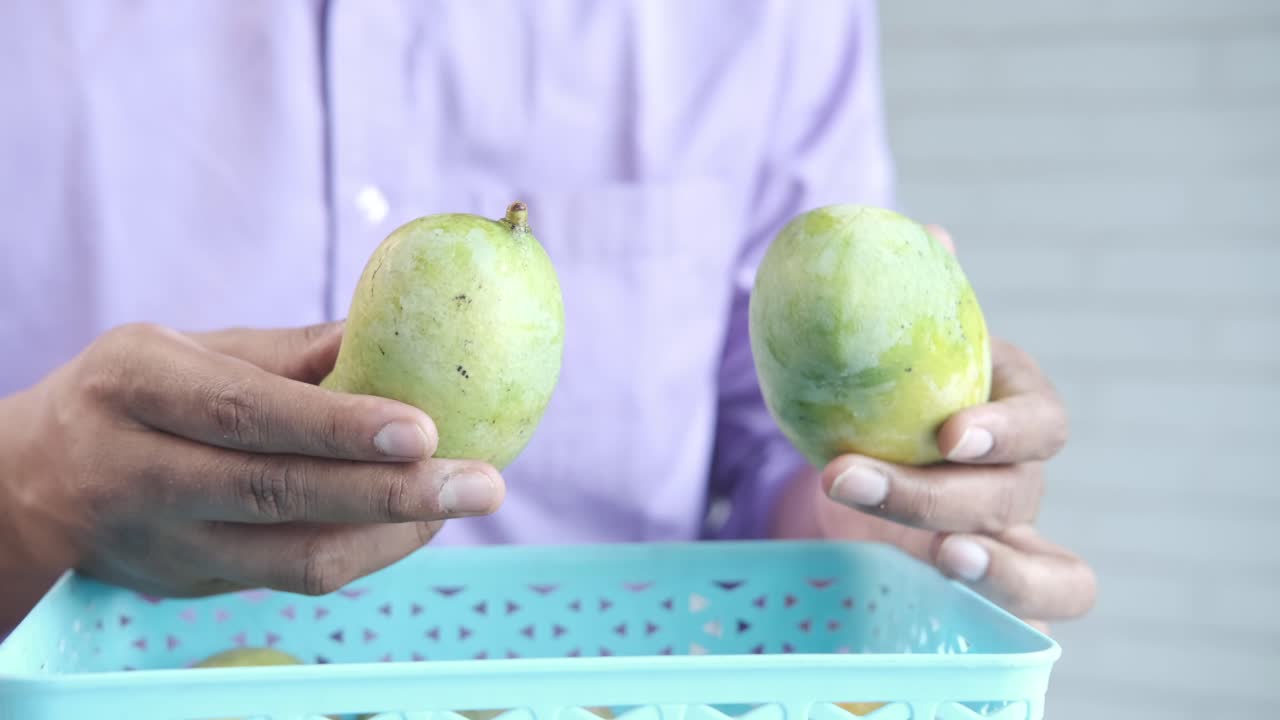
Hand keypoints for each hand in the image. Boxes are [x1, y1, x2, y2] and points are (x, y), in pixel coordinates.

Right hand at [0, 321, 502, 622]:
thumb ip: (287, 353)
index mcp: (137, 387)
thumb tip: (397, 336)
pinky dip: (365, 551)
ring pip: (292, 559)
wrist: (30, 486)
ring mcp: (164, 543)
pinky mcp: (193, 585)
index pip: (246, 411)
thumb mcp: (183, 347)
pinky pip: (293, 578)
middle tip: (484, 483)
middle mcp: (141, 471)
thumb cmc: (133, 394)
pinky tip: (415, 520)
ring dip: (393, 535)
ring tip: (463, 500)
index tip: (424, 428)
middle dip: (393, 495)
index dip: (337, 426)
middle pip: (277, 495)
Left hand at [814, 225, 1095, 628]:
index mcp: (1010, 407)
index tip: (946, 433)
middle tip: (846, 476)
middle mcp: (1022, 478)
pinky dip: (1005, 611)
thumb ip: (908, 297)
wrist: (863, 457)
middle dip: (935, 494)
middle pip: (1016, 495)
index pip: (1043, 420)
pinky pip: (1027, 615)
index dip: (1007, 429)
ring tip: (929, 558)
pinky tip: (943, 600)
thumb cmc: (886, 392)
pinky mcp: (990, 590)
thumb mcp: (890, 350)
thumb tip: (928, 232)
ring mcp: (1013, 540)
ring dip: (991, 568)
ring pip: (1049, 572)